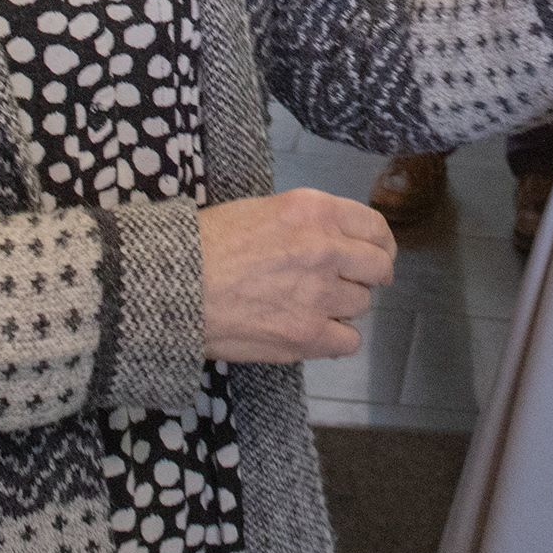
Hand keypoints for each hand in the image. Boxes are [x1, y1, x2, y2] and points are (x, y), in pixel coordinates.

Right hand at [199, 189, 395, 362]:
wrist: (173, 285)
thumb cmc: (207, 243)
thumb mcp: (263, 209)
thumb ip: (307, 223)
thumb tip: (335, 241)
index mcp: (315, 211)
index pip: (376, 229)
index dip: (379, 245)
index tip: (372, 255)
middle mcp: (326, 249)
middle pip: (378, 268)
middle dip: (368, 276)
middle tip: (349, 284)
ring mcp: (320, 294)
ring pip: (362, 306)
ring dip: (343, 307)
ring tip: (312, 306)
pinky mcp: (307, 335)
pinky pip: (349, 343)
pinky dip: (335, 340)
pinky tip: (314, 332)